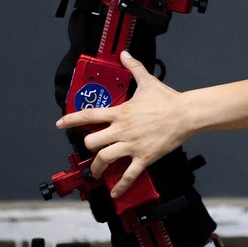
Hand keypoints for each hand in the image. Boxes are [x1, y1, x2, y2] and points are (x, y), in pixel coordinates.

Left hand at [56, 51, 191, 198]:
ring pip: (105, 159)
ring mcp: (132, 145)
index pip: (89, 116)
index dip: (71, 120)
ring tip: (97, 171)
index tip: (60, 124)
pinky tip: (115, 192)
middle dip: (88, 147)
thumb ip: (133, 67)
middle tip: (90, 148)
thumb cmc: (167, 99)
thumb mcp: (147, 81)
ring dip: (97, 167)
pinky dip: (120, 186)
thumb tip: (125, 54)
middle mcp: (122, 129)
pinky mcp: (144, 157)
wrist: (186, 114)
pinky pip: (128, 175)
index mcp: (121, 112)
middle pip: (92, 142)